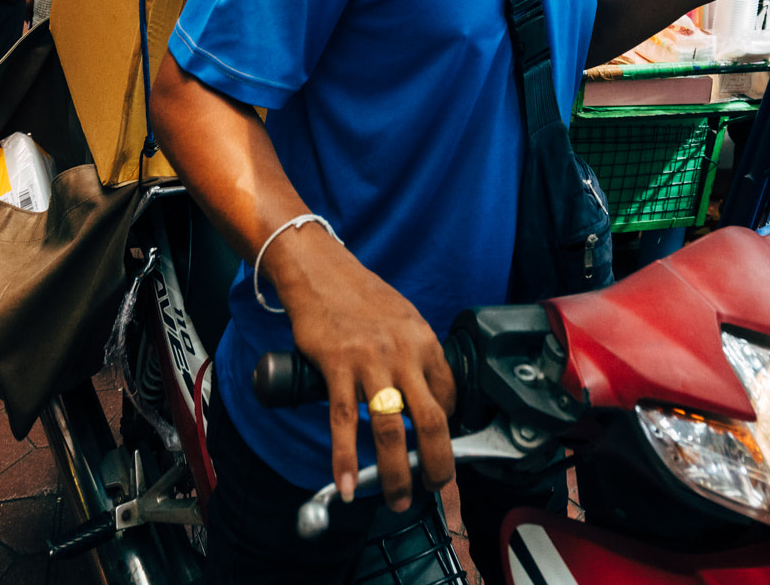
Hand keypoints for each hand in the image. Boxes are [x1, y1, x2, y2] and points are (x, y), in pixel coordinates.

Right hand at [264, 225, 454, 512]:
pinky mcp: (336, 367)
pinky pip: (344, 421)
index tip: (440, 451)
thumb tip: (424, 394)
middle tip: (436, 488)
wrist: (320, 270)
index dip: (448, 430)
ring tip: (397, 499)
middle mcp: (403, 353)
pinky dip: (345, 458)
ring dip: (396, 473)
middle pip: (431, 420)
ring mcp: (370, 361)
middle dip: (438, 463)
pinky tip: (346, 484)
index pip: (449, 396)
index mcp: (424, 341)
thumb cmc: (361, 297)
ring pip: (390, 429)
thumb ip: (415, 356)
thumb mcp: (403, 320)